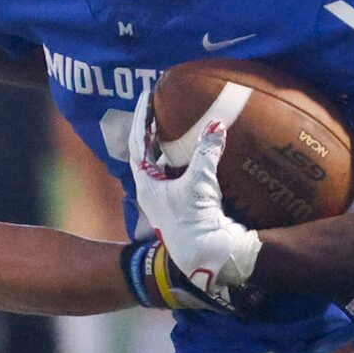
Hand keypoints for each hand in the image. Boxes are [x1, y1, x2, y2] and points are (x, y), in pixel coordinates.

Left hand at [134, 111, 262, 305]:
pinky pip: (179, 173)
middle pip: (146, 151)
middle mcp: (152, 190)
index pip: (138, 142)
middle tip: (159, 105)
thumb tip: (216, 125)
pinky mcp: (182, 204)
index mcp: (146, 184)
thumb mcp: (200, 183)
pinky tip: (196, 149)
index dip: (142, 118)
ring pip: (162, 163)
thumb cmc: (195, 222)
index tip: (146, 96)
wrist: (207, 256)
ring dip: (168, 143)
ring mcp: (166, 198)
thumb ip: (207, 152)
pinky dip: (185, 158)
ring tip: (176, 121)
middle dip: (152, 128)